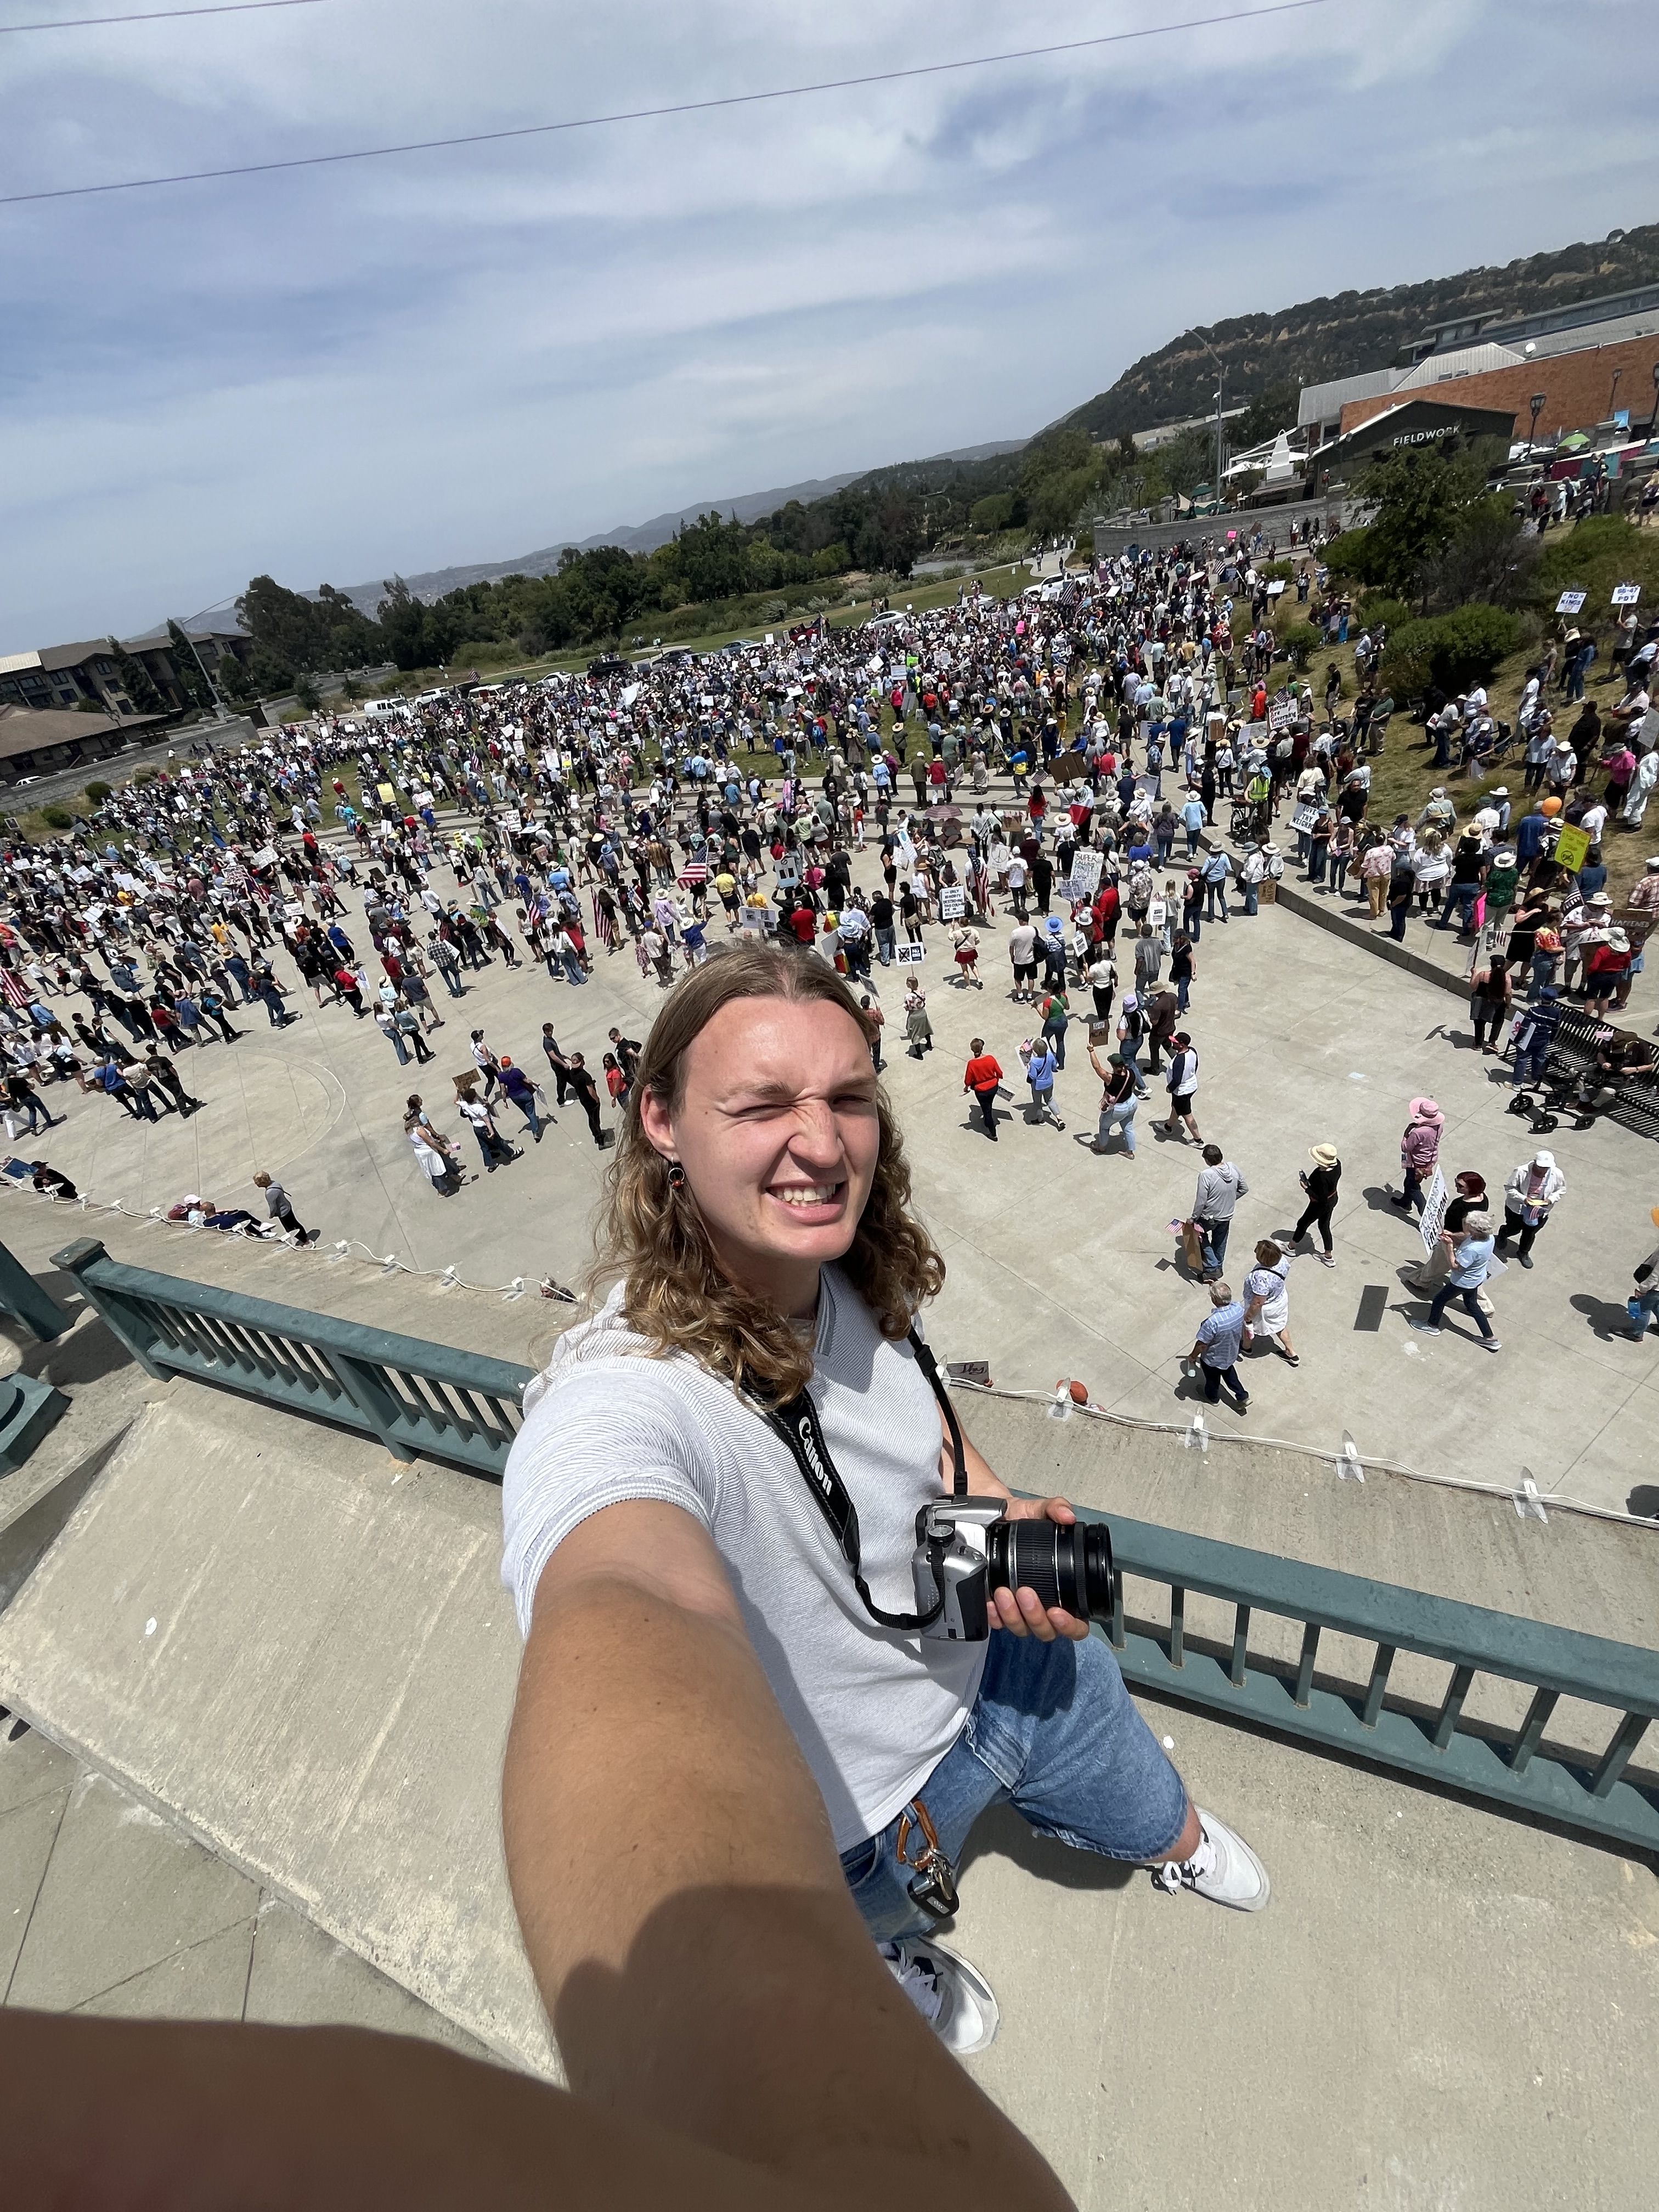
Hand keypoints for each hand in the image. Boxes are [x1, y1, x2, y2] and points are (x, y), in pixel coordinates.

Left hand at [988, 1497, 1089, 1641]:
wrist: (993, 1518)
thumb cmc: (1022, 1520)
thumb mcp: (1039, 1510)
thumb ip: (1056, 1508)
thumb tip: (1067, 1516)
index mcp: (1063, 1592)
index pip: (1076, 1624)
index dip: (1070, 1625)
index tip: (1058, 1611)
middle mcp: (1042, 1606)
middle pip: (1046, 1631)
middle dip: (1036, 1616)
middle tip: (1026, 1593)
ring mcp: (1019, 1610)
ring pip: (1021, 1629)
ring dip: (1013, 1615)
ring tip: (1004, 1592)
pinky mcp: (997, 1609)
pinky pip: (997, 1623)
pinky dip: (994, 1616)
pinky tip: (990, 1602)